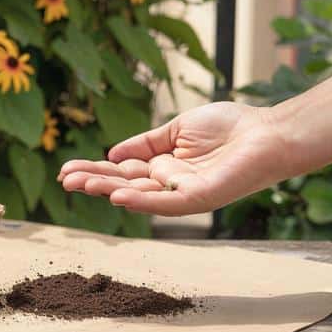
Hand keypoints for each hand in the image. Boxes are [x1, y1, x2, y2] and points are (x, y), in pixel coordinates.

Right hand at [57, 101, 292, 215]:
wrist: (268, 132)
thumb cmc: (230, 127)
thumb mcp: (177, 128)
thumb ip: (145, 142)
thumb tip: (112, 155)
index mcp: (162, 165)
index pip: (121, 170)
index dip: (95, 170)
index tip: (67, 170)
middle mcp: (169, 182)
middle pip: (123, 183)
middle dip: (93, 182)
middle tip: (64, 180)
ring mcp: (183, 192)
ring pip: (139, 195)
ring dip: (108, 191)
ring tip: (79, 186)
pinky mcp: (200, 197)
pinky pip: (167, 203)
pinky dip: (142, 202)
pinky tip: (118, 197)